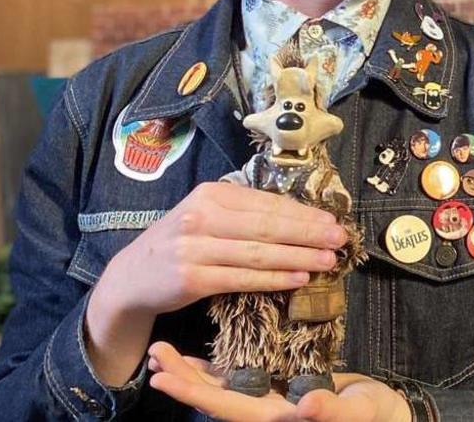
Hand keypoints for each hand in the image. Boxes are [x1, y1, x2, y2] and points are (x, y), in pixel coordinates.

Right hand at [100, 181, 346, 315]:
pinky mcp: (192, 278)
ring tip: (328, 260)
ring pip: (259, 253)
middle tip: (340, 238)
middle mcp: (202, 216)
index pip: (267, 203)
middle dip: (309, 233)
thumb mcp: (207, 215)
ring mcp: (195, 248)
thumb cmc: (182, 242)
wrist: (133, 275)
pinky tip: (299, 278)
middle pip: (268, 226)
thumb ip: (244, 213)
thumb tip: (301, 218)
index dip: (304, 213)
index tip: (332, 220)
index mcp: (211, 194)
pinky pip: (243, 278)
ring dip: (299, 257)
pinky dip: (275, 279)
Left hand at [148, 342, 412, 421]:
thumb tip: (307, 406)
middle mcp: (263, 413)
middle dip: (182, 378)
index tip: (163, 376)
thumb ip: (330, 413)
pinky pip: (238, 381)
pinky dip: (216, 369)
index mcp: (276, 420)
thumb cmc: (371, 416)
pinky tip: (198, 357)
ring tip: (163, 353)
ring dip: (192, 373)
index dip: (194, 392)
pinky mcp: (275, 390)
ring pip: (220, 389)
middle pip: (214, 398)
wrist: (382, 416)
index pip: (227, 407)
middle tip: (155, 353)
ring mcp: (266, 402)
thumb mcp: (356, 414)